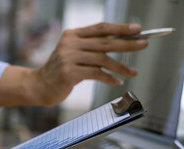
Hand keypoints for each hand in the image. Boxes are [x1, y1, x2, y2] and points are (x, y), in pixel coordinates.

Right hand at [0, 23, 148, 107]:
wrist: (39, 86)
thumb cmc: (61, 71)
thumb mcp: (74, 54)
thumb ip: (92, 48)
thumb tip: (121, 43)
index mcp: (72, 34)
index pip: (101, 28)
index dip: (120, 28)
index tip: (137, 29)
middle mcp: (70, 43)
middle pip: (105, 42)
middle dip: (127, 43)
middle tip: (144, 44)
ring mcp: (68, 57)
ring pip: (102, 59)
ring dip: (121, 66)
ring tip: (134, 72)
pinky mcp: (68, 73)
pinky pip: (95, 74)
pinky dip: (109, 78)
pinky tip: (117, 81)